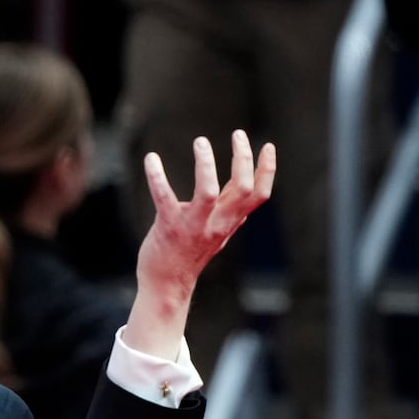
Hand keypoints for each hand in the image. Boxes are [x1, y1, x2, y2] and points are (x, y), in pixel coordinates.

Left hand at [125, 130, 275, 358]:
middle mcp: (217, 223)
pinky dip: (157, 176)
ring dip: (206, 163)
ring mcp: (194, 226)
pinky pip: (164, 197)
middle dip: (243, 157)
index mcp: (229, 221)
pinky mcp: (168, 227)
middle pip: (244, 188)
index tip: (267, 146)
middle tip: (237, 134)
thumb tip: (247, 200)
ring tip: (201, 141)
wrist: (166, 284)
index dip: (267, 169)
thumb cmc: (189, 255)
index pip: (259, 194)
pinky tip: (151, 159)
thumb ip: (231, 215)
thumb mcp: (218, 235)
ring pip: (209, 191)